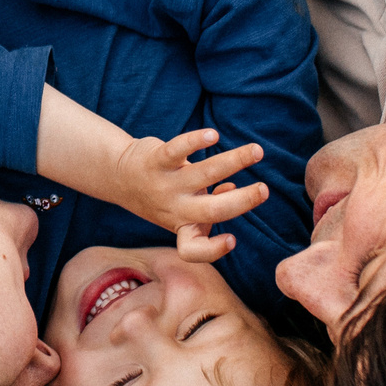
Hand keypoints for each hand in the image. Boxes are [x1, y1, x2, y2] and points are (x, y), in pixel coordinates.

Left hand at [107, 133, 268, 263]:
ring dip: (234, 161)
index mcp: (182, 226)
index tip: (233, 239)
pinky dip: (195, 141)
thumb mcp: (185, 210)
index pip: (192, 250)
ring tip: (256, 151)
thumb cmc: (164, 196)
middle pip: (211, 211)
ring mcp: (165, 184)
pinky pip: (178, 150)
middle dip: (242, 202)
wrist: (121, 177)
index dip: (212, 250)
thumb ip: (211, 203)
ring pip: (204, 174)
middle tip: (264, 190)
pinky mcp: (157, 160)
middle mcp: (175, 208)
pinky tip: (213, 134)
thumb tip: (232, 187)